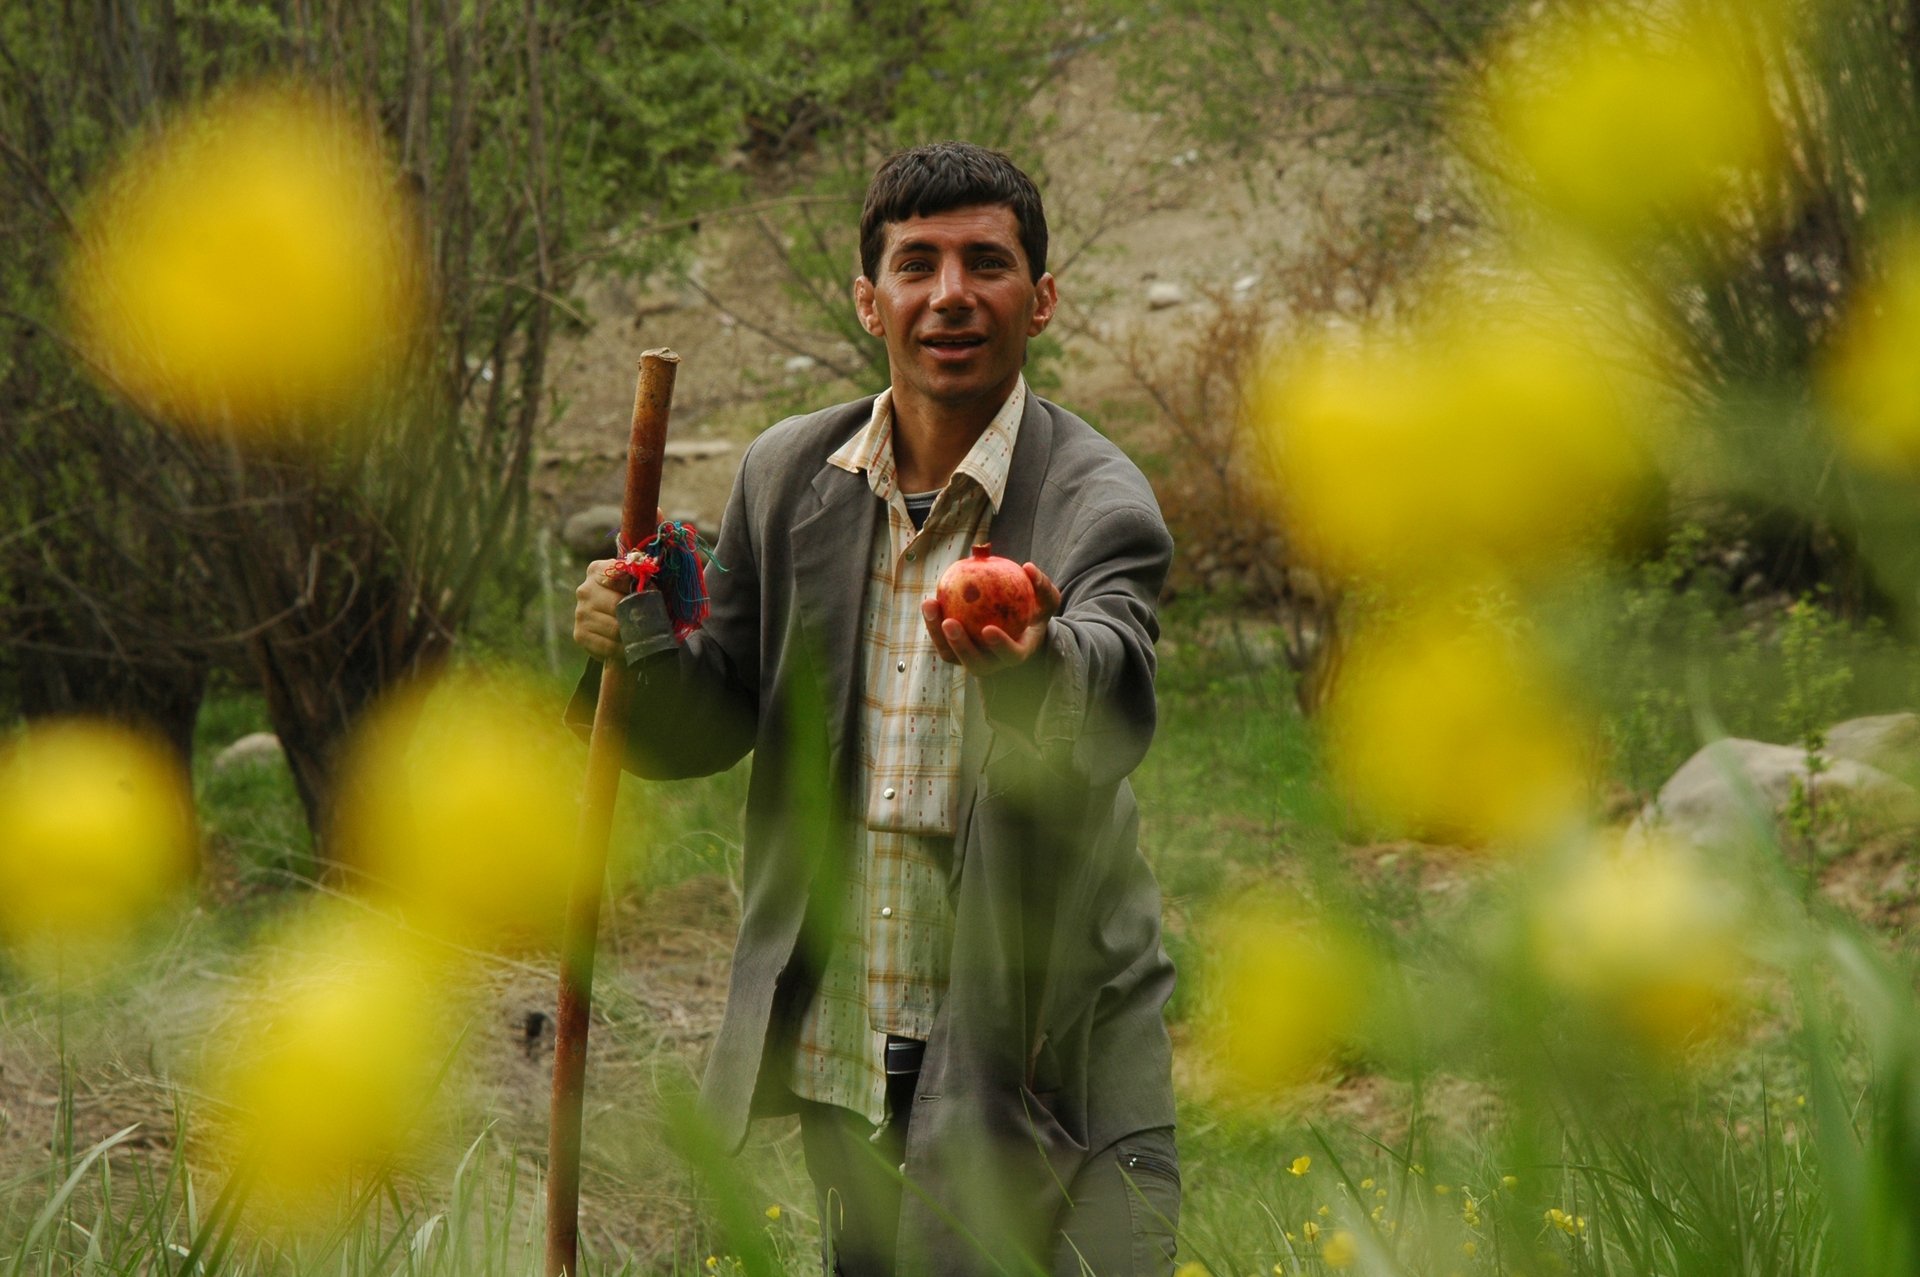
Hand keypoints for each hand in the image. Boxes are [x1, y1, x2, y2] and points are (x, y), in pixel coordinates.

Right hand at [572, 507, 664, 660]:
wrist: (633, 634)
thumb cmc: (645, 599)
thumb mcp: (654, 572)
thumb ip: (653, 542)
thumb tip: (659, 509)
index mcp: (599, 569)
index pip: (620, 576)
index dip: (640, 589)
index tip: (653, 595)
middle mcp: (584, 588)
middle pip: (617, 606)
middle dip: (639, 615)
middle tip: (651, 619)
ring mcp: (579, 612)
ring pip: (614, 627)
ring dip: (633, 634)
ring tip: (641, 633)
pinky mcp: (579, 635)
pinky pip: (607, 645)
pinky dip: (622, 649)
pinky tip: (628, 646)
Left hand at [920, 563, 1060, 675]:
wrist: (1019, 623)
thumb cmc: (1035, 608)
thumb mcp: (1046, 597)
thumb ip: (1042, 585)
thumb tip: (1029, 567)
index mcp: (1020, 652)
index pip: (1012, 656)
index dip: (1000, 646)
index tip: (988, 628)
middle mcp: (996, 662)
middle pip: (976, 664)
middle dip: (961, 647)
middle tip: (950, 622)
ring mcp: (974, 659)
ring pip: (952, 655)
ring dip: (938, 634)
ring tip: (931, 604)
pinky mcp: (958, 652)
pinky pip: (943, 641)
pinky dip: (934, 623)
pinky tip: (930, 600)